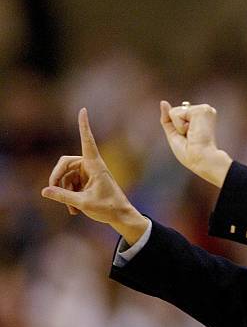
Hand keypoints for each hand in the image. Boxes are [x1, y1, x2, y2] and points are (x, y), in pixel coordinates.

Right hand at [41, 108, 147, 244]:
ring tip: (72, 208)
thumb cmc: (108, 208)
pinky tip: (74, 210)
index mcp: (95, 165)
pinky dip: (69, 196)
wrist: (121, 216)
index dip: (84, 126)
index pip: (87, 142)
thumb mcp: (84, 203)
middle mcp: (91, 166)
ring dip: (64, 192)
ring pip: (66, 177)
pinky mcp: (86, 181)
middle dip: (57, 178)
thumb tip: (44, 190)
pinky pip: (70, 184)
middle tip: (52, 192)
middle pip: (65, 164)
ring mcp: (88, 173)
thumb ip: (63, 196)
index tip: (83, 110)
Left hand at [160, 100, 231, 187]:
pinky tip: (192, 131)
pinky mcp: (201, 110)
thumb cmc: (189, 153)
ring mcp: (204, 109)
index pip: (178, 114)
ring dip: (179, 127)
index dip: (178, 128)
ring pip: (174, 112)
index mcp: (201, 117)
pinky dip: (179, 126)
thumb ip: (168, 118)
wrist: (199, 159)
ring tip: (192, 135)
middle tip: (191, 138)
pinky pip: (175, 114)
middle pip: (175, 112)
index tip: (191, 138)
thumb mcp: (174, 134)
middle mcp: (204, 111)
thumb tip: (163, 102)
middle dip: (177, 127)